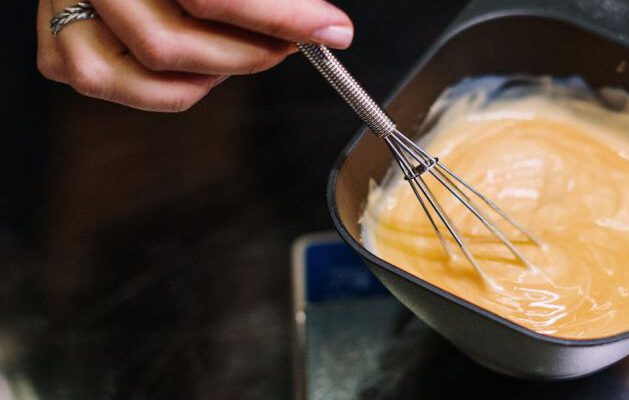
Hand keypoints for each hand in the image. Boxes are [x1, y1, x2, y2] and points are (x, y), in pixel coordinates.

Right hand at [36, 0, 352, 111]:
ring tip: (241, 53)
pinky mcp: (53, 36)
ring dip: (210, 76)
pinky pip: (101, 82)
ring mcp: (65, 2)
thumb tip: (319, 21)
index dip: (284, 17)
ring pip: (140, 74)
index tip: (331, 30)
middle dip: (249, 54)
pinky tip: (193, 65)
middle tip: (290, 45)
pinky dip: (160, 89)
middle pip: (171, 44)